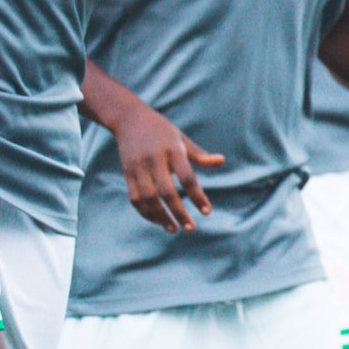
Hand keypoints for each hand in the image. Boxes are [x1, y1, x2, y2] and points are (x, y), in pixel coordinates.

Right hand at [112, 102, 222, 233]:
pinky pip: (135, 198)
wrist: (129, 118)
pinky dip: (145, 212)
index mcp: (172, 150)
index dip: (197, 196)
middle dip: (179, 212)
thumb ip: (199, 154)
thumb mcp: (182, 138)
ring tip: (174, 229)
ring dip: (161, 217)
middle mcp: (154, 159)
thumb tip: (221, 161)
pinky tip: (158, 220)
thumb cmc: (162, 130)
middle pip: (166, 191)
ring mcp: (138, 167)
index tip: (207, 212)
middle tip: (191, 228)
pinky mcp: (127, 173)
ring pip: (148, 198)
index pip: (187, 177)